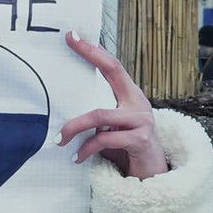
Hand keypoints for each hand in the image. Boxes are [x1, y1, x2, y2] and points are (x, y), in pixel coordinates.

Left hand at [56, 32, 168, 179]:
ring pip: (99, 115)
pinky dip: (86, 149)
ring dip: (75, 127)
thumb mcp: (112, 127)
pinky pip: (104, 140)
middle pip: (112, 73)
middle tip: (67, 45)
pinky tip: (77, 157)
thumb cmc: (126, 148)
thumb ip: (99, 113)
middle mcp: (138, 103)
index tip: (73, 35)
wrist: (153, 176)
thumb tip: (65, 102)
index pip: (112, 65)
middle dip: (88, 56)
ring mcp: (142, 120)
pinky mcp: (140, 140)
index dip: (94, 50)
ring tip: (60, 138)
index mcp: (130, 96)